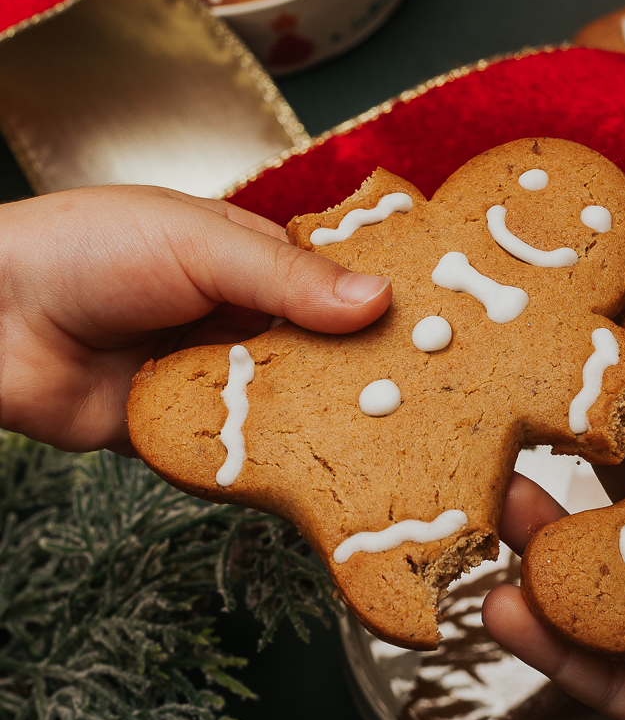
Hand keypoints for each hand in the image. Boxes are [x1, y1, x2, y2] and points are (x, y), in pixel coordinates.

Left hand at [0, 186, 390, 454]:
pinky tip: (318, 475)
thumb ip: (288, 277)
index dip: (387, 311)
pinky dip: (271, 463)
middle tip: (429, 404)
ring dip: (325, 425)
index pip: (340, 288)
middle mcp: (243, 320)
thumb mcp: (198, 244)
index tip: (446, 336)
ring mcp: (217, 379)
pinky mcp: (187, 435)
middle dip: (365, 378)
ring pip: (293, 411)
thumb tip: (379, 298)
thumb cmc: (83, 250)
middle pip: (326, 357)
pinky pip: (242, 455)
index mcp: (253, 260)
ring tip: (389, 448)